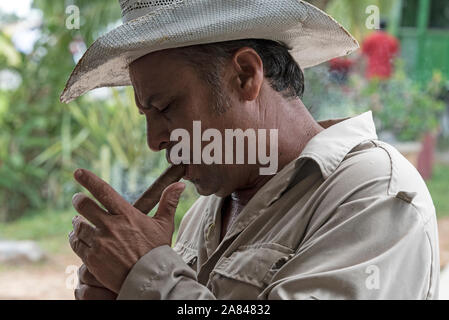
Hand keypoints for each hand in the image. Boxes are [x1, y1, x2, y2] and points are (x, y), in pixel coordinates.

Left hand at [69, 168, 184, 292]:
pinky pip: (77, 243)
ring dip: (77, 221)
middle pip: (84, 206)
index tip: (78, 172)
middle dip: (79, 200)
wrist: (151, 279)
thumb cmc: (158, 251)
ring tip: (78, 221)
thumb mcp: (164, 225)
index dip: (88, 180)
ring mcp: (100, 242)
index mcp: (127, 214)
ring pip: (78, 226)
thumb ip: (168, 202)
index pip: (103, 191)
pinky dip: (75, 238)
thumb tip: (180, 185)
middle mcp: (111, 226)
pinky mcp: (92, 258)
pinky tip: (78, 237)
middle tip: (78, 199)